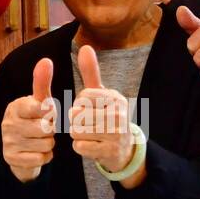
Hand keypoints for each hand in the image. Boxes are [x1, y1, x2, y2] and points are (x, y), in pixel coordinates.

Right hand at [1, 58, 56, 182]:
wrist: (20, 149)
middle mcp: (8, 123)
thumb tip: (46, 60)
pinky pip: (42, 158)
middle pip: (46, 128)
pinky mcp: (12, 158)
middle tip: (45, 129)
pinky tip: (38, 152)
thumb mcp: (39, 101)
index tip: (47, 114)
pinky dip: (45, 156)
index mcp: (15, 106)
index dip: (51, 113)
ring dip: (49, 143)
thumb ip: (42, 82)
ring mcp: (8, 142)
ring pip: (46, 144)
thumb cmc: (33, 120)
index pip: (41, 108)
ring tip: (41, 139)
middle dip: (51, 130)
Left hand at [69, 45, 134, 172]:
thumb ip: (91, 72)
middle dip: (76, 122)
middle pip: (76, 115)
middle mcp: (119, 114)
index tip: (90, 110)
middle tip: (88, 125)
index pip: (81, 98)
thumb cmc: (107, 117)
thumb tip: (85, 47)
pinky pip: (80, 147)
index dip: (79, 105)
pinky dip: (81, 147)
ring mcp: (116, 134)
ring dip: (78, 135)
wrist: (124, 149)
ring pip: (76, 131)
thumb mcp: (100, 94)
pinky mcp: (110, 151)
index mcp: (115, 98)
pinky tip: (92, 146)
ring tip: (90, 135)